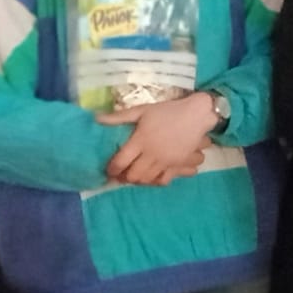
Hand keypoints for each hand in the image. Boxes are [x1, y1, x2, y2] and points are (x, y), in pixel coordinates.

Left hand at [99, 94, 218, 185]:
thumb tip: (96, 119)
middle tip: (121, 174)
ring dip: (138, 180)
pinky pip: (163, 180)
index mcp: (140, 140)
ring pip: (146, 180)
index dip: (111, 169)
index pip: (120, 162)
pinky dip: (155, 182)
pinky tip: (152, 176)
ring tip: (136, 175)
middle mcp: (152, 153)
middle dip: (124, 178)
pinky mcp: (177, 164)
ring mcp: (166, 161)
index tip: (109, 170)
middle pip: (133, 175)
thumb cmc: (167, 112)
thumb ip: (119, 117)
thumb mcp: (142, 110)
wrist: (197, 115)